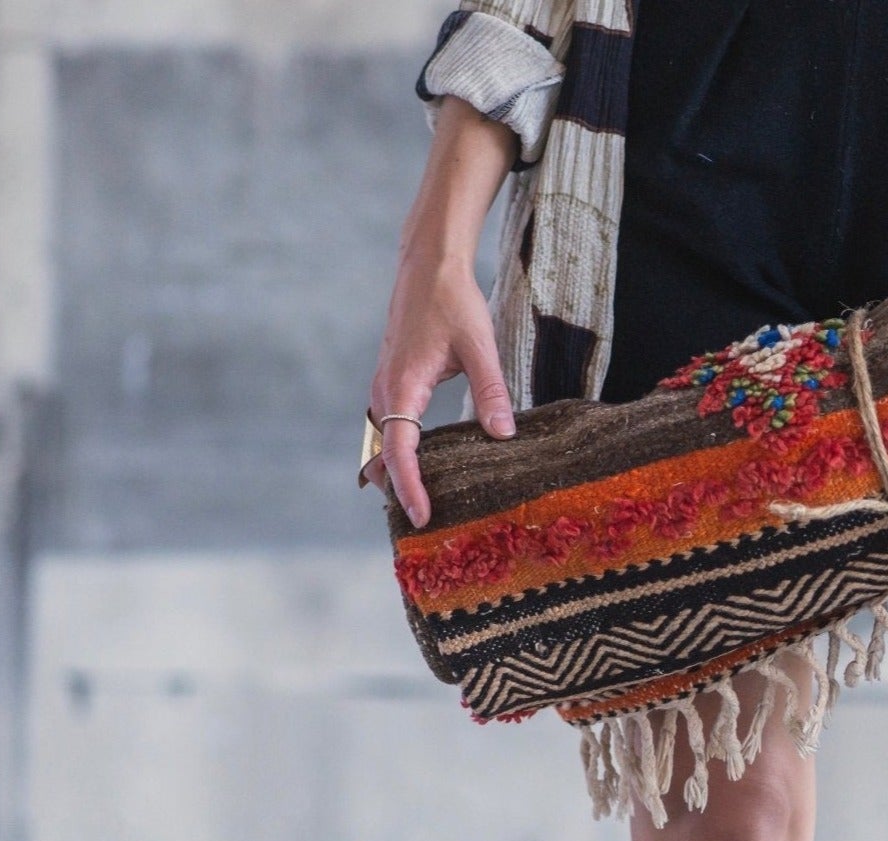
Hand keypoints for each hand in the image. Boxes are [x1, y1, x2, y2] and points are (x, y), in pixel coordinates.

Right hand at [365, 248, 516, 527]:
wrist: (428, 266)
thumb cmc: (453, 302)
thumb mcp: (480, 346)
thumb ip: (492, 392)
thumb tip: (504, 434)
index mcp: (402, 386)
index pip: (400, 450)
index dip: (410, 486)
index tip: (423, 515)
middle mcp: (384, 391)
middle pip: (383, 455)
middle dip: (399, 491)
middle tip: (427, 527)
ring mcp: (384, 387)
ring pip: (383, 443)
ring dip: (397, 474)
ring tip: (425, 507)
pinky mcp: (392, 383)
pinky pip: (389, 429)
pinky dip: (400, 454)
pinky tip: (424, 470)